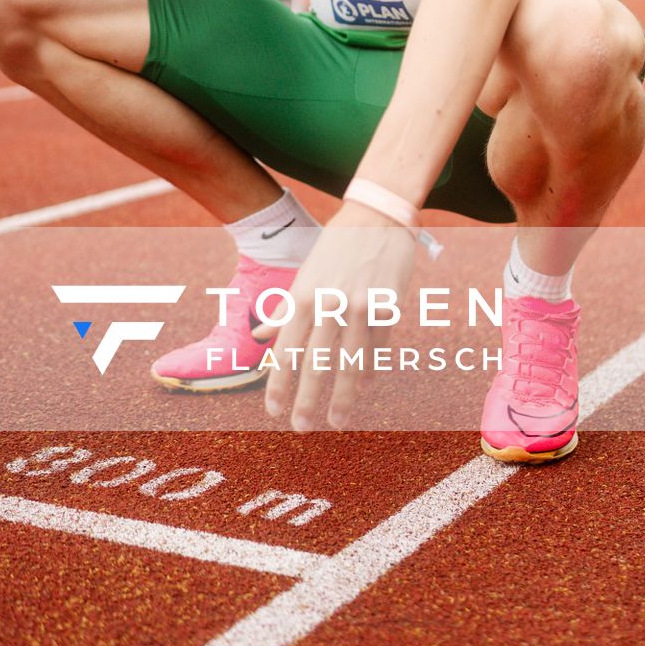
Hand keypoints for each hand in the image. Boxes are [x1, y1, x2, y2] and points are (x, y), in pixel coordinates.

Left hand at [264, 198, 415, 431]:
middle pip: (316, 363)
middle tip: (302, 429)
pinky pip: (377, 346)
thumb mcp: (305, 274)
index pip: (287, 350)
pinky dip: (370, 369)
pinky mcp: (387, 306)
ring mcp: (360, 306)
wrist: (377, 216)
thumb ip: (284, 309)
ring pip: (350, 362)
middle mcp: (329, 304)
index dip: (279, 384)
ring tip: (337, 421)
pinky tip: (365, 388)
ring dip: (343, 396)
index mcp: (304, 296)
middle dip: (307, 401)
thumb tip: (257, 337)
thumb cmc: (336, 246)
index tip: (273, 412)